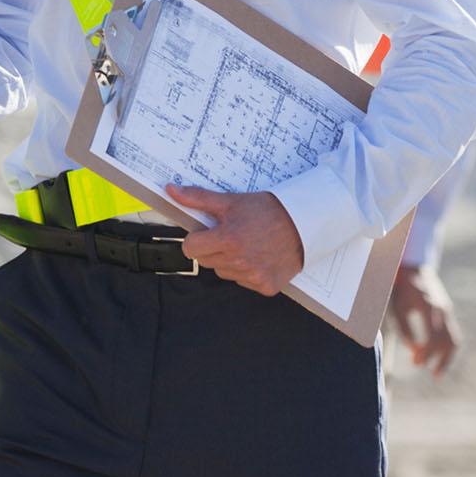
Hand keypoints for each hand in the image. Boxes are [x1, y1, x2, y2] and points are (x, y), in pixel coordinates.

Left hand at [166, 184, 304, 295]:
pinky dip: (247, 272)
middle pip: (205, 261)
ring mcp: (253, 276)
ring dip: (229, 261)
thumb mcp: (231, 201)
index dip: (196, 238)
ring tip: (247, 244)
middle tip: (231, 234)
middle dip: (212, 248)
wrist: (304, 224)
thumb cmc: (267, 210)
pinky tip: (259, 257)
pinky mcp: (266, 287)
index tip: (207, 232)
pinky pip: (243, 282)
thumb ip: (198, 198)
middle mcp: (239, 262)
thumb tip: (171, 190)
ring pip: (223, 272)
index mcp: (227, 240)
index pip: (190, 248)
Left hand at [389, 264, 460, 375]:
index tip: (415, 362)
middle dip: (435, 359)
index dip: (426, 354)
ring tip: (437, 373)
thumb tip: (414, 351)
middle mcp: (441, 310)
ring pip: (454, 340)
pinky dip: (448, 349)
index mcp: (428, 308)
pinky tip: (440, 359)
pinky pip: (453, 335)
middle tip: (419, 366)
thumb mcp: (397, 308)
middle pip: (446, 342)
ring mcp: (447, 311)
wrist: (412, 269)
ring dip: (447, 358)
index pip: (432, 338)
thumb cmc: (400, 289)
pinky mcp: (447, 312)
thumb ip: (404, 330)